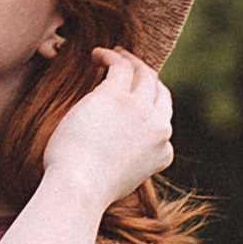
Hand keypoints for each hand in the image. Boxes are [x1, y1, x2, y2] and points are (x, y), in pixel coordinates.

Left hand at [38, 47, 173, 206]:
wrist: (79, 187)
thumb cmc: (87, 190)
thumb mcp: (120, 179)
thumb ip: (127, 161)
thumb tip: (113, 151)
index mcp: (163, 152)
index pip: (163, 121)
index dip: (148, 106)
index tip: (132, 98)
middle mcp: (158, 128)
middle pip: (158, 91)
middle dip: (145, 75)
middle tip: (128, 65)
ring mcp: (140, 110)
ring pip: (144, 73)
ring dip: (130, 60)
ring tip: (113, 53)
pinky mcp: (117, 95)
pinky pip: (120, 65)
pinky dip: (110, 55)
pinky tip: (96, 54)